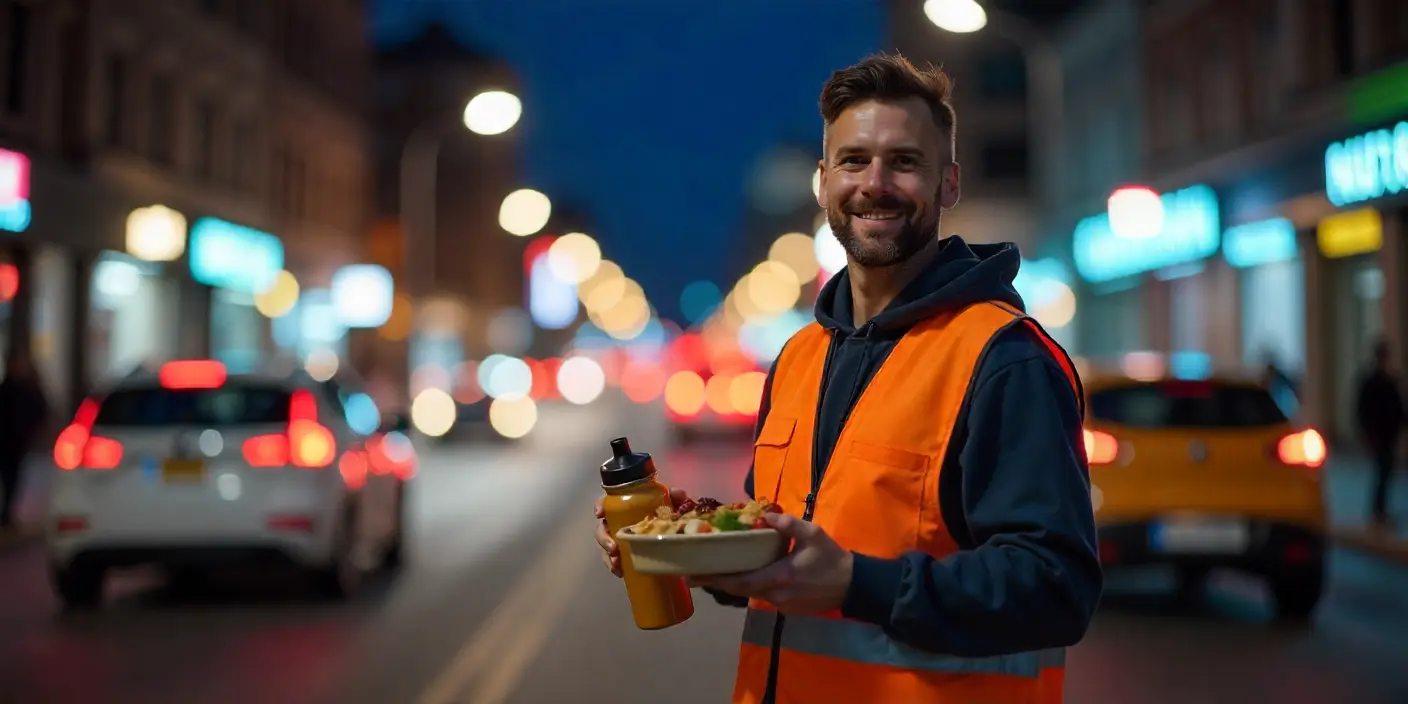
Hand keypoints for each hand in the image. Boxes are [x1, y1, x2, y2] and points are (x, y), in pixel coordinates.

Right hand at [594, 487, 689, 577]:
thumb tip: (676, 493)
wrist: (681, 541)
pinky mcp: (625, 555)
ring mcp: (622, 540)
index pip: (609, 503)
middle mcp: (621, 522)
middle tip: (613, 547)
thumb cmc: (673, 518)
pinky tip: (619, 572)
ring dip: (607, 555)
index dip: (600, 505)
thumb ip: (678, 498)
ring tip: (616, 563)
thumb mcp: (677, 506)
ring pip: (606, 545)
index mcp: (630, 508)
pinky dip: (613, 566)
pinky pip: (613, 561)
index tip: (599, 513)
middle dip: (603, 537)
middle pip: (603, 527)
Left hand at [688, 512, 852, 613]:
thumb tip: (768, 515)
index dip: (716, 579)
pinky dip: (746, 587)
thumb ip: (789, 524)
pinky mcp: (785, 608)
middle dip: (714, 583)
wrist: (852, 586)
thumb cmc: (831, 558)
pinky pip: (760, 596)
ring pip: (748, 594)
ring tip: (709, 575)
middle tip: (691, 575)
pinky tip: (738, 577)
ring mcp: (779, 604)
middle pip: (738, 590)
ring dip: (729, 585)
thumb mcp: (813, 534)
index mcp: (779, 577)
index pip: (740, 581)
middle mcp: (774, 595)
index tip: (695, 575)